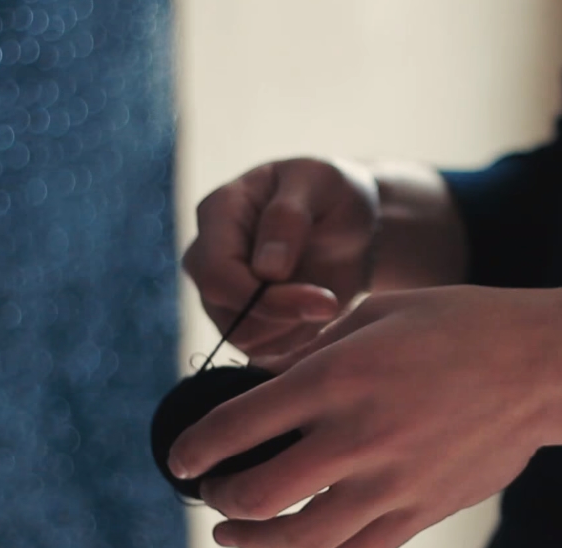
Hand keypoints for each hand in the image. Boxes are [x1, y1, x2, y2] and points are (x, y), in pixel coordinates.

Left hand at [167, 285, 561, 547]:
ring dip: (257, 541)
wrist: (544, 367)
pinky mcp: (423, 510)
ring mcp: (391, 483)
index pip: (236, 427)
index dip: (195, 450)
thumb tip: (270, 385)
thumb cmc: (462, 325)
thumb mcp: (379, 313)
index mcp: (336, 379)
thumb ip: (317, 351)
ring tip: (239, 533)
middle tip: (212, 493)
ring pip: (300, 538)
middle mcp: (355, 437)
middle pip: (256, 496)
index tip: (182, 459)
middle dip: (219, 500)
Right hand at [182, 158, 379, 359]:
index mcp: (219, 213)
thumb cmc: (333, 192)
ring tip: (325, 297)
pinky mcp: (244, 320)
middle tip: (331, 303)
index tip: (324, 300)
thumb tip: (265, 269)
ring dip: (294, 328)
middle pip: (226, 314)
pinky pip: (264, 352)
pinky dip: (298, 339)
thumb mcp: (321, 182)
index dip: (265, 298)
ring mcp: (222, 293)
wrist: (352, 222)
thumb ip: (289, 217)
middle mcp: (209, 256)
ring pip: (244, 338)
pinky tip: (318, 311)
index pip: (217, 273)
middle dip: (284, 317)